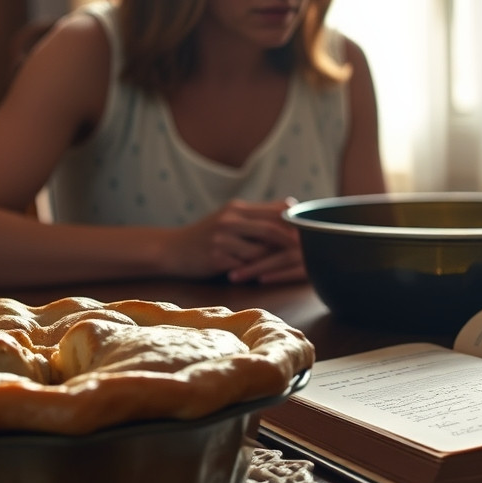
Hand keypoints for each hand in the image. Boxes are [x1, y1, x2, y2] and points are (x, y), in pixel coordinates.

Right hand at [162, 199, 303, 282]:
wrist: (170, 250)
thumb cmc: (205, 235)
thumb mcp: (229, 218)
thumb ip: (257, 214)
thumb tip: (290, 205)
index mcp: (237, 208)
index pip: (275, 211)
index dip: (295, 224)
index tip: (311, 235)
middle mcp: (231, 220)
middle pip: (272, 229)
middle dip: (292, 243)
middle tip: (309, 254)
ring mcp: (223, 238)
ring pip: (261, 250)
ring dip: (275, 260)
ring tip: (289, 267)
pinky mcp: (217, 257)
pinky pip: (245, 266)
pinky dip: (256, 271)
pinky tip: (263, 276)